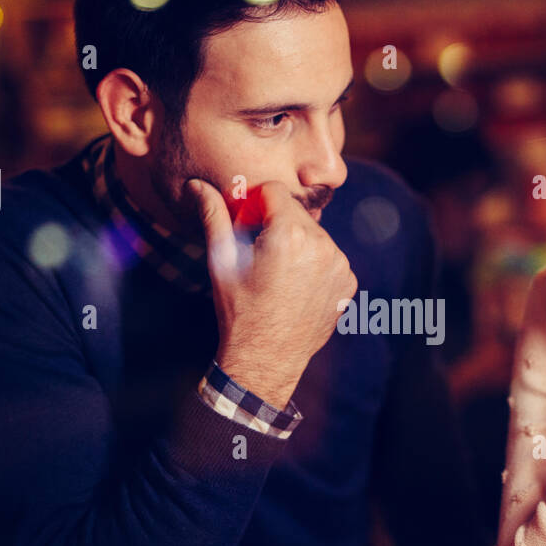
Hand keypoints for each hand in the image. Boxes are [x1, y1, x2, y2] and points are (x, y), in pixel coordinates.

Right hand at [189, 178, 357, 407]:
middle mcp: (322, 245)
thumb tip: (197, 185)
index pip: (274, 191)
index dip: (254, 205)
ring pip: (314, 234)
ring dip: (296, 244)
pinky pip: (329, 258)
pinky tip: (295, 287)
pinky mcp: (348, 283)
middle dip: (275, 225)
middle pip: (296, 213)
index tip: (245, 228)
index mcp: (289, 234)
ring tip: (277, 274)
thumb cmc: (239, 311)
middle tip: (258, 255)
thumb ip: (214, 216)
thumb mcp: (222, 262)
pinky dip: (313, 264)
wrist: (265, 360)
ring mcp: (339, 265)